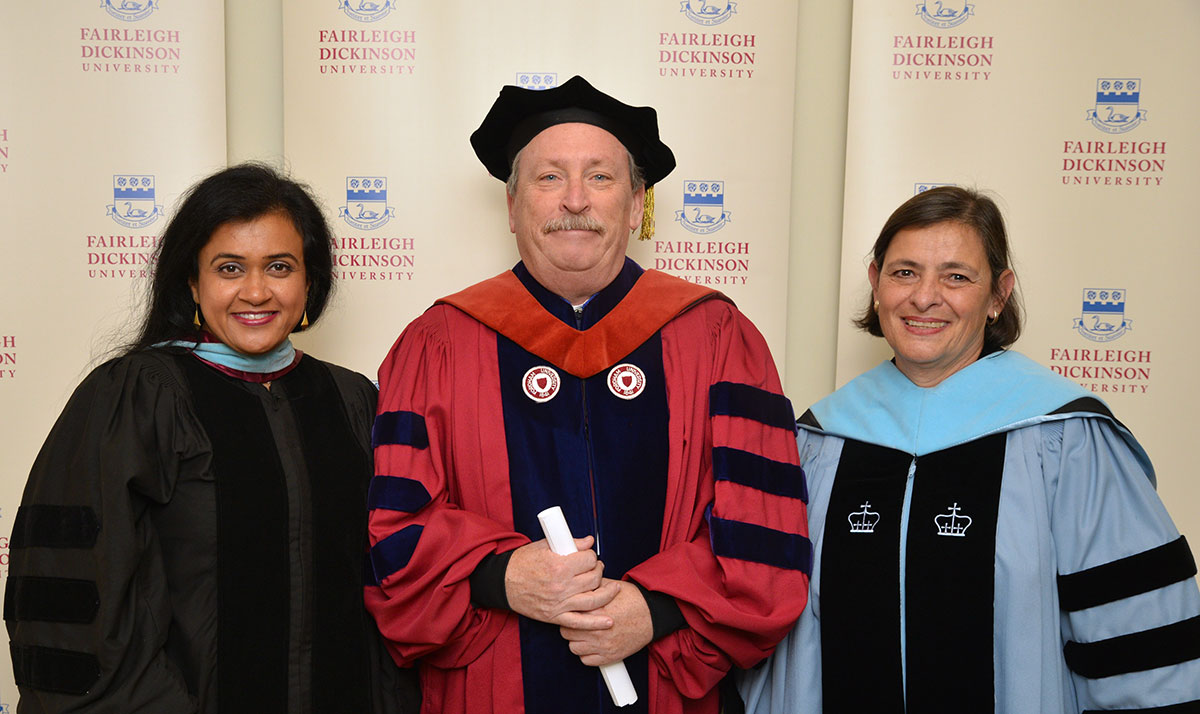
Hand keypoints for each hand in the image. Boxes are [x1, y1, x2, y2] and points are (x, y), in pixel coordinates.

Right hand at [505, 536, 620, 626]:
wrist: (502, 582)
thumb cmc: (522, 562)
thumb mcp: (544, 546)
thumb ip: (569, 543)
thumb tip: (589, 542)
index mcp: (558, 565)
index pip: (589, 560)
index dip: (591, 556)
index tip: (588, 557)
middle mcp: (561, 585)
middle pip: (594, 578)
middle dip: (598, 570)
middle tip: (596, 568)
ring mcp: (559, 603)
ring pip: (593, 599)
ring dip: (607, 593)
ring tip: (612, 589)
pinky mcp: (555, 616)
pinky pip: (580, 622)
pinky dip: (596, 623)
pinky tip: (609, 621)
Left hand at [559, 579, 652, 666]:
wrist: (653, 615)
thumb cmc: (634, 600)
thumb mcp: (612, 586)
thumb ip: (592, 587)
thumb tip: (577, 585)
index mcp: (596, 610)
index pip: (568, 614)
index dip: (567, 612)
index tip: (570, 611)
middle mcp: (597, 629)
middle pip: (566, 632)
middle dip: (570, 626)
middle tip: (577, 622)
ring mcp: (603, 645)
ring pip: (573, 648)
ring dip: (576, 641)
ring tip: (584, 634)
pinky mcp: (609, 656)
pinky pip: (586, 661)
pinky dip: (586, 654)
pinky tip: (591, 645)